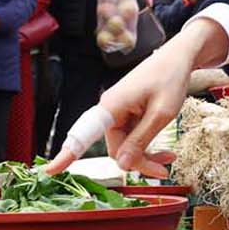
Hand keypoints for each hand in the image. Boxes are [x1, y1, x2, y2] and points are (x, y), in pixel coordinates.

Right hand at [45, 18, 228, 175]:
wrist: (179, 58)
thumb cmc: (170, 78)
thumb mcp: (161, 113)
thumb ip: (141, 139)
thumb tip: (122, 165)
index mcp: (111, 107)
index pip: (84, 135)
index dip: (66, 155)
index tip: (49, 171)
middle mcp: (109, 110)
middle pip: (116, 149)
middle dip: (139, 162)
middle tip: (164, 171)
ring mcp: (118, 112)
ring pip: (126, 146)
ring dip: (146, 156)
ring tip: (170, 158)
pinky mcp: (127, 114)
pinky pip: (132, 138)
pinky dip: (147, 146)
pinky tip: (165, 151)